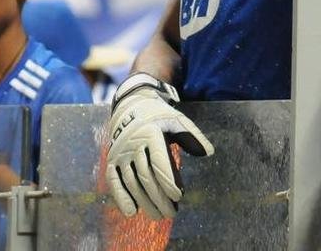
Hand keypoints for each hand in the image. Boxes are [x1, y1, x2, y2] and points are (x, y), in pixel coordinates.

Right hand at [106, 79, 213, 218]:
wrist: (131, 105)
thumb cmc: (159, 116)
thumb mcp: (177, 120)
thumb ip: (192, 136)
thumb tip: (208, 152)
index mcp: (150, 133)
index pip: (159, 161)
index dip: (168, 181)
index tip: (179, 196)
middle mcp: (133, 144)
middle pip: (146, 176)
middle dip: (159, 198)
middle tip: (171, 213)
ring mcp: (120, 153)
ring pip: (131, 182)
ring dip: (144, 201)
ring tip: (158, 216)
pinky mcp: (112, 159)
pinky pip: (114, 180)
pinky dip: (121, 197)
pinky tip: (131, 212)